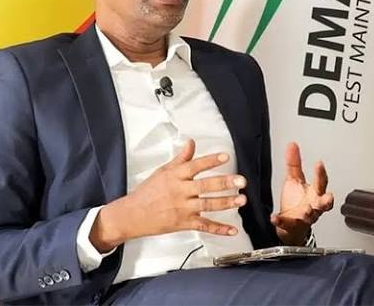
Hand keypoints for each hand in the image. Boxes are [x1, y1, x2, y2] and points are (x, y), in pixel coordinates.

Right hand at [89, 139, 246, 251]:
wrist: (132, 214)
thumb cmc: (147, 192)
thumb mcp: (163, 171)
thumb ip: (181, 158)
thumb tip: (191, 143)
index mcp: (175, 176)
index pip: (195, 166)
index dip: (210, 161)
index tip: (225, 158)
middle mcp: (179, 191)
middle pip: (205, 186)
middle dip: (225, 183)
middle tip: (240, 181)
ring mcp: (182, 209)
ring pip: (207, 205)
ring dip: (226, 203)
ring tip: (241, 200)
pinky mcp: (183, 224)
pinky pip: (204, 226)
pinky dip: (219, 229)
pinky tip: (232, 230)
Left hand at [271, 142, 333, 244]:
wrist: (291, 225)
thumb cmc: (297, 201)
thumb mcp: (294, 179)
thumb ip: (294, 163)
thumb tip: (292, 145)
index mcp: (314, 193)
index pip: (321, 182)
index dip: (321, 173)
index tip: (319, 164)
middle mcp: (313, 206)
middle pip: (323, 203)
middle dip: (326, 200)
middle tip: (328, 196)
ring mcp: (304, 217)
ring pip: (309, 216)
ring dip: (308, 212)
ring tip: (305, 209)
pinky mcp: (291, 225)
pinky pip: (287, 224)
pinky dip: (280, 221)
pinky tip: (274, 217)